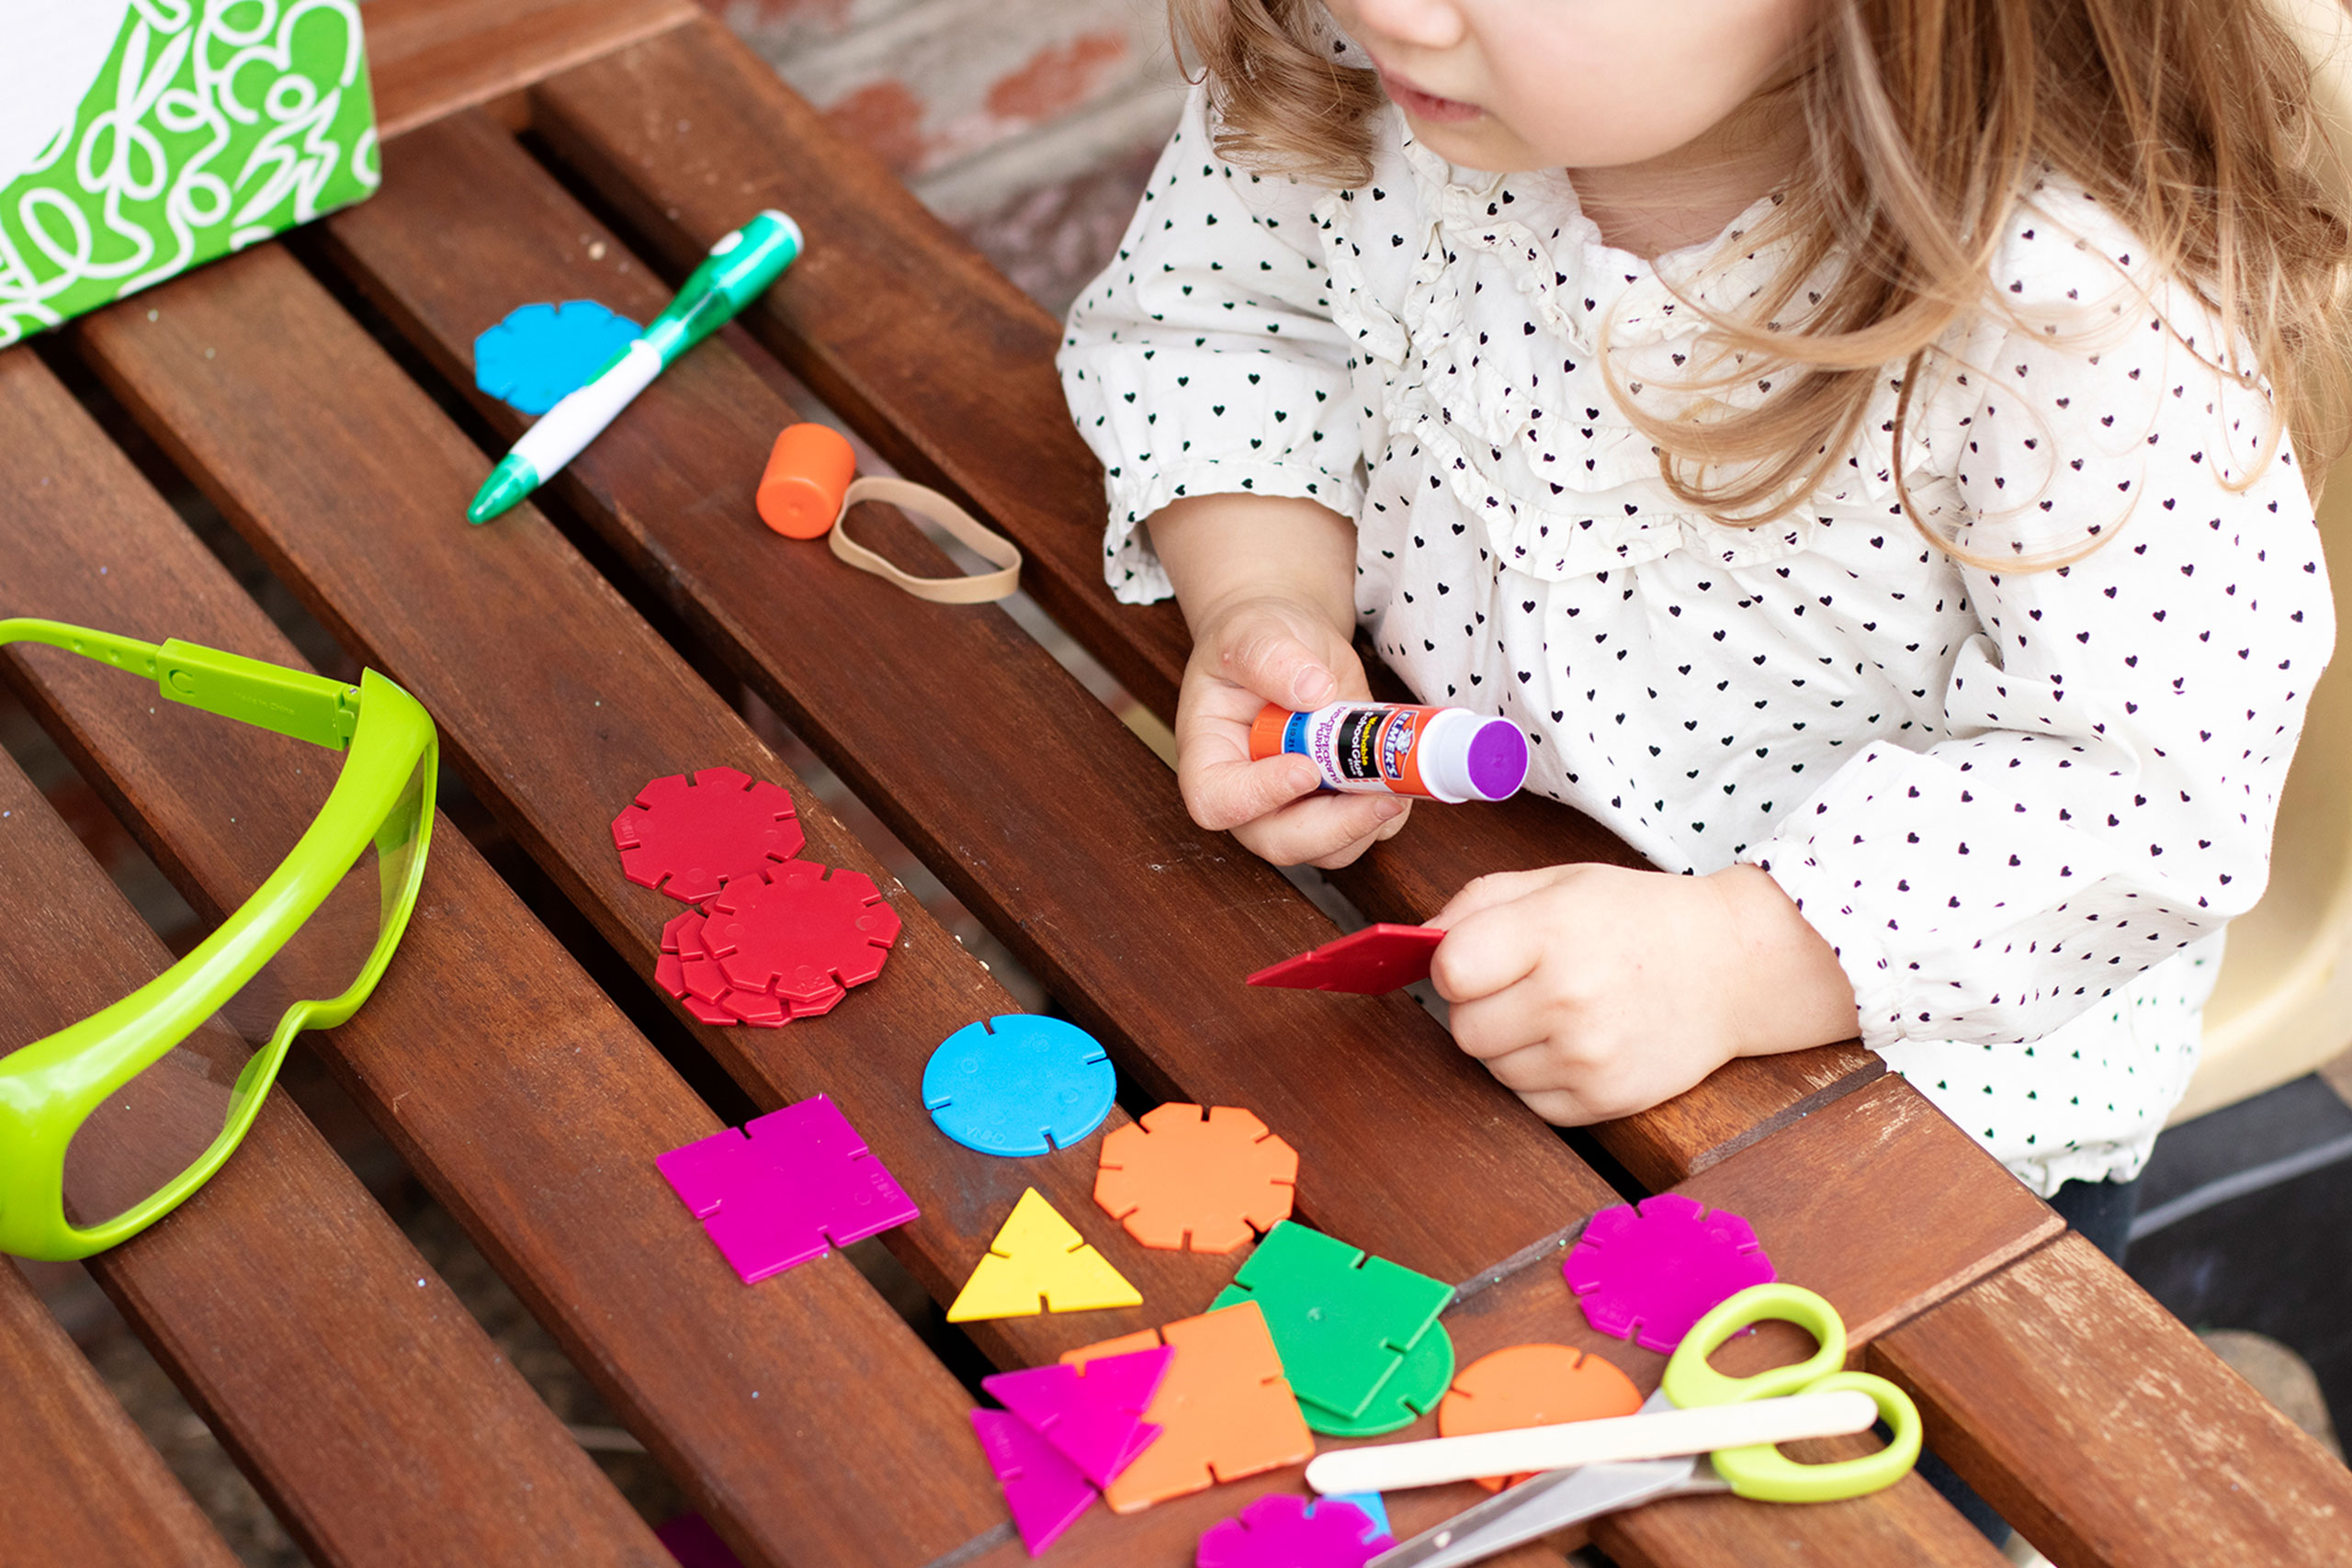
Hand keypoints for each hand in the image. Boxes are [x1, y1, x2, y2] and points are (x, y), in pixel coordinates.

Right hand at [1174, 595, 1412, 867]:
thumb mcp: (1254, 632)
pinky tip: (1400, 776)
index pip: (1218, 801)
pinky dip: (1388, 815)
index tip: (1306, 768)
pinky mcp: (1332, 806)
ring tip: (1398, 780)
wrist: (1292, 645)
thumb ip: (1273, 658)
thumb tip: (1313, 690)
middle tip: (1380, 795)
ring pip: (1325, 849)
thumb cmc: (1259, 638)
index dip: (1260, 796)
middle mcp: (1248, 794)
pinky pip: (1360, 834)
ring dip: (1367, 825)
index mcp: (1210, 756)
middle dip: (1334, 827)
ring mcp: (1292, 806)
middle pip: (1277, 842)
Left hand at [1427, 863, 1858, 1124]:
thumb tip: (1415, 941)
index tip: (1479, 958)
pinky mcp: (1603, 1102)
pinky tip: (1577, 1043)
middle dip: (1479, 1006)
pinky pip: (1529, 1102)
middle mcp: (1569, 999)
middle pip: (1463, 1027)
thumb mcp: (1559, 882)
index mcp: (1552, 932)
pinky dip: (1539, 1077)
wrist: (1734, 966)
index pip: (1449, 971)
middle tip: (1523, 984)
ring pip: (1491, 1068)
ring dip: (1509, 1044)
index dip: (1454, 965)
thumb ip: (1477, 904)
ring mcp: (1588, 1057)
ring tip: (1559, 1010)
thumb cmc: (1639, 918)